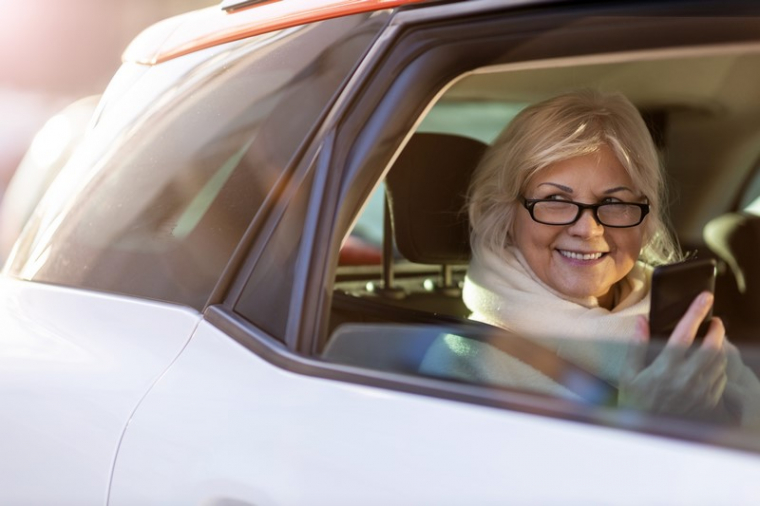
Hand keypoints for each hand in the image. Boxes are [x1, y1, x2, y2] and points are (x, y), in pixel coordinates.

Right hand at [619, 291, 727, 416]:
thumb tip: (643, 321)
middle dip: (717, 329)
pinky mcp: (708, 401)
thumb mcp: (628, 375)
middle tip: (715, 320)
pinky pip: (721, 377)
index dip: (695, 312)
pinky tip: (711, 361)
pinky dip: (720, 364)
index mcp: (665, 369)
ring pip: (721, 361)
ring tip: (713, 338)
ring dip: (720, 346)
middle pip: (713, 346)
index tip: (704, 298)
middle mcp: (686, 378)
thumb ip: (636, 346)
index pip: (685, 333)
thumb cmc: (635, 403)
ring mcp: (701, 391)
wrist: (648, 436)